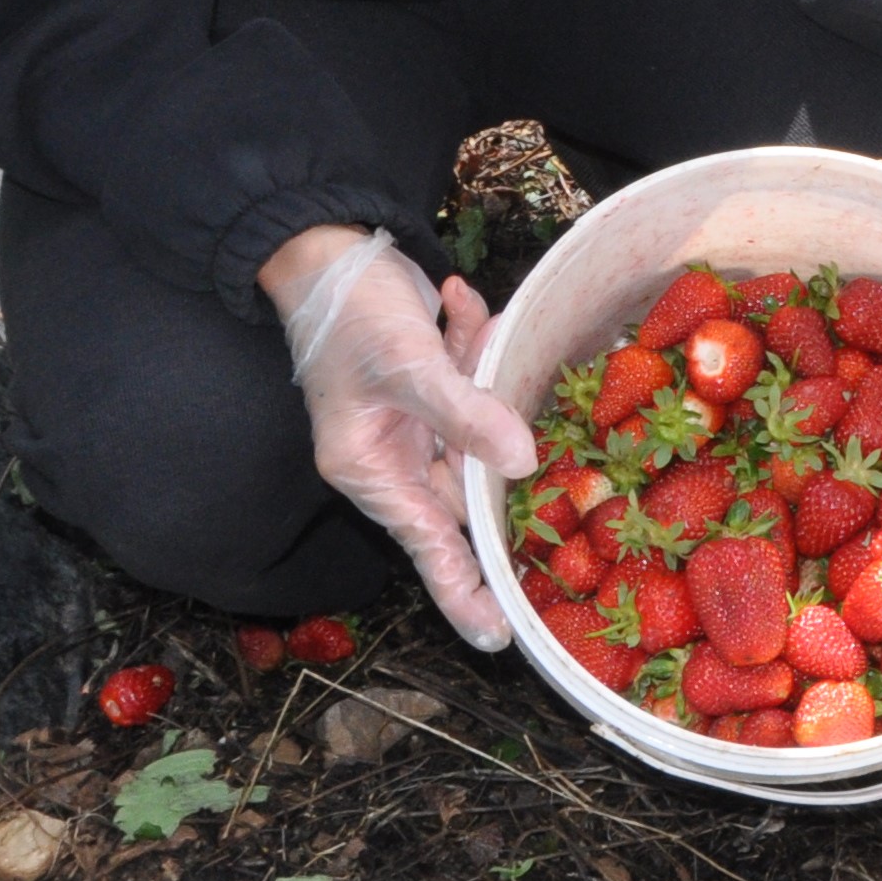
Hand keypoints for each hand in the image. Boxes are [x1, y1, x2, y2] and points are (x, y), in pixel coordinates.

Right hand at [265, 227, 534, 647]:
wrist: (325, 244)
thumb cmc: (349, 313)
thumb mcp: (407, 366)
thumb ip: (463, 413)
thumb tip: (519, 462)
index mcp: (370, 469)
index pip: (428, 546)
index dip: (464, 591)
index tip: (501, 636)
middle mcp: (392, 456)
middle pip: (467, 486)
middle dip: (502, 457)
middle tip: (556, 458)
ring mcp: (413, 422)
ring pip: (478, 428)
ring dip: (487, 381)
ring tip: (469, 330)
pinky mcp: (432, 386)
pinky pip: (473, 385)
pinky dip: (478, 347)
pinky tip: (460, 306)